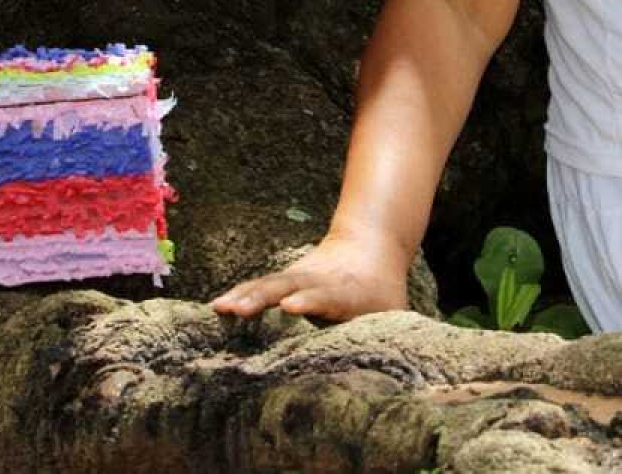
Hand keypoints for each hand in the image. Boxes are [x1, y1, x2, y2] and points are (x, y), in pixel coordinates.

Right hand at [211, 230, 409, 321]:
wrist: (368, 244)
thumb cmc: (383, 291)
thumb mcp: (394, 312)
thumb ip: (392, 340)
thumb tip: (404, 377)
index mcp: (347, 290)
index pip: (327, 295)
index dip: (310, 300)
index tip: (290, 306)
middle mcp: (318, 280)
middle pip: (288, 286)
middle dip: (264, 297)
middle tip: (241, 309)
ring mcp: (298, 276)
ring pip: (269, 284)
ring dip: (245, 296)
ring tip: (221, 308)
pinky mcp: (285, 278)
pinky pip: (259, 286)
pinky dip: (239, 295)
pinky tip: (217, 307)